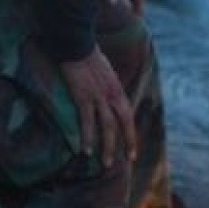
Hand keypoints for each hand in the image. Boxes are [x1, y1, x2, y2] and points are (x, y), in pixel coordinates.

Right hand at [59, 46, 135, 169]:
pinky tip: (85, 151)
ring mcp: (98, 96)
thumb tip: (108, 101)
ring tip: (106, 163)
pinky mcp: (83, 96)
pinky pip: (87, 121)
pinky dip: (87, 137)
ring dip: (107, 147)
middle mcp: (112, 95)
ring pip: (107, 127)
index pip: (128, 116)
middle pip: (123, 124)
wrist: (76, 44)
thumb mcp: (105, 74)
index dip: (131, 133)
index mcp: (118, 90)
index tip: (132, 149)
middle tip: (127, 161)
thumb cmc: (87, 57)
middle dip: (126, 144)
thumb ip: (108, 89)